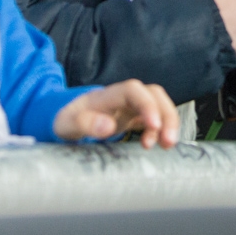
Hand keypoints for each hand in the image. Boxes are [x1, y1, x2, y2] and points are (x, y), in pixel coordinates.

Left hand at [53, 79, 180, 146]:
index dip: (147, 104)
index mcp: (107, 95)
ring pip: (159, 104)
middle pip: (154, 94)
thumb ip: (85, 124)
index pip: (134, 90)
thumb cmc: (66, 120)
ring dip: (168, 122)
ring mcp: (131, 106)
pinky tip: (160, 145)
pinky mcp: (135, 117)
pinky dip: (162, 129)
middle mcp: (123, 97)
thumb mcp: (67, 124)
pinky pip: (156, 117)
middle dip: (166, 115)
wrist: (67, 118)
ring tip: (167, 145)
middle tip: (169, 140)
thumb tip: (108, 127)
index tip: (153, 126)